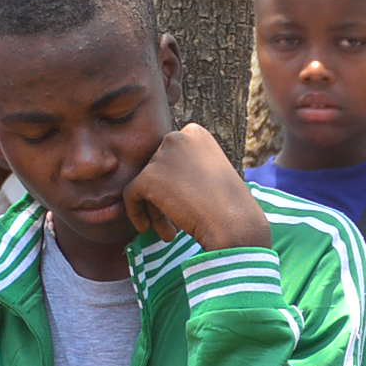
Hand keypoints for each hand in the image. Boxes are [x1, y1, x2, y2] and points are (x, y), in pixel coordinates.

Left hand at [123, 125, 273, 253]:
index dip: (175, 185)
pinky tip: (147, 228)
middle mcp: (178, 136)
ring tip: (169, 233)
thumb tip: (161, 179)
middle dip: (163, 198)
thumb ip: (188, 169)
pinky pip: (130, 194)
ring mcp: (162, 155)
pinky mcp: (149, 176)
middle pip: (156, 169)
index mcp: (195, 133)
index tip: (188, 205)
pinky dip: (135, 213)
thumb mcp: (213, 176)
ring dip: (155, 209)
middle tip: (176, 225)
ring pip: (145, 184)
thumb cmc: (231, 209)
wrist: (235, 225)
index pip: (170, 157)